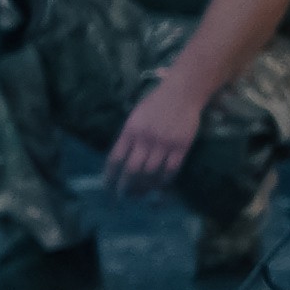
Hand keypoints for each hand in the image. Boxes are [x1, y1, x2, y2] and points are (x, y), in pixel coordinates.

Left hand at [105, 72, 209, 190]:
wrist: (183, 93)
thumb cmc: (156, 103)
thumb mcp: (135, 116)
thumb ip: (128, 136)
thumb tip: (120, 160)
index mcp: (130, 130)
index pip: (115, 158)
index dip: (110, 175)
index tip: (107, 186)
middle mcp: (145, 139)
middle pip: (132, 170)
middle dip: (125, 187)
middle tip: (123, 196)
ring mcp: (164, 144)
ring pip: (151, 173)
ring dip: (144, 187)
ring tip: (140, 195)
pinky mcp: (181, 147)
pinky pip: (171, 170)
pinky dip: (164, 182)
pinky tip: (159, 188)